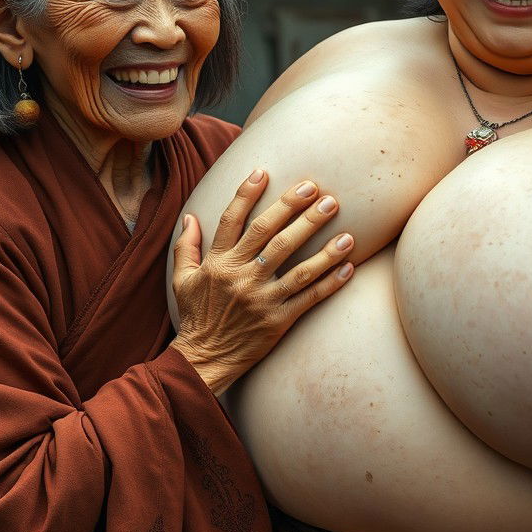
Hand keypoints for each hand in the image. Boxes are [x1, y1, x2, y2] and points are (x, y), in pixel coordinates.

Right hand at [170, 169, 354, 395]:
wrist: (203, 360)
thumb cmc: (196, 316)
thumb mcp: (182, 279)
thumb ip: (187, 247)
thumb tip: (190, 218)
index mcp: (218, 262)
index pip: (232, 220)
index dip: (246, 194)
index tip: (264, 171)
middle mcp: (240, 276)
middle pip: (270, 234)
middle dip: (295, 209)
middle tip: (318, 190)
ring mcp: (261, 299)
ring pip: (297, 265)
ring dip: (322, 244)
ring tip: (346, 227)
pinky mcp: (278, 320)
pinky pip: (309, 297)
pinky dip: (330, 282)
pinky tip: (348, 266)